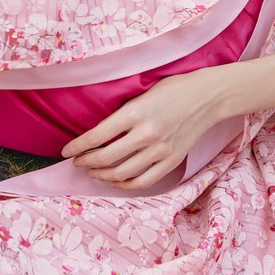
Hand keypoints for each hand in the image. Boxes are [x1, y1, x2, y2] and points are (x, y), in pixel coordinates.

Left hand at [61, 67, 235, 190]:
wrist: (207, 97)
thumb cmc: (172, 89)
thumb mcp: (142, 93)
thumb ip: (122, 114)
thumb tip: (96, 133)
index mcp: (135, 112)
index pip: (97, 136)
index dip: (77, 147)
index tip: (66, 152)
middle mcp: (146, 133)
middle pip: (106, 158)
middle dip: (86, 162)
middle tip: (77, 162)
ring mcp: (160, 150)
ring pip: (122, 173)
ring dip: (102, 175)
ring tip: (93, 171)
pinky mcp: (172, 160)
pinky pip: (144, 181)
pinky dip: (125, 184)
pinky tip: (116, 180)